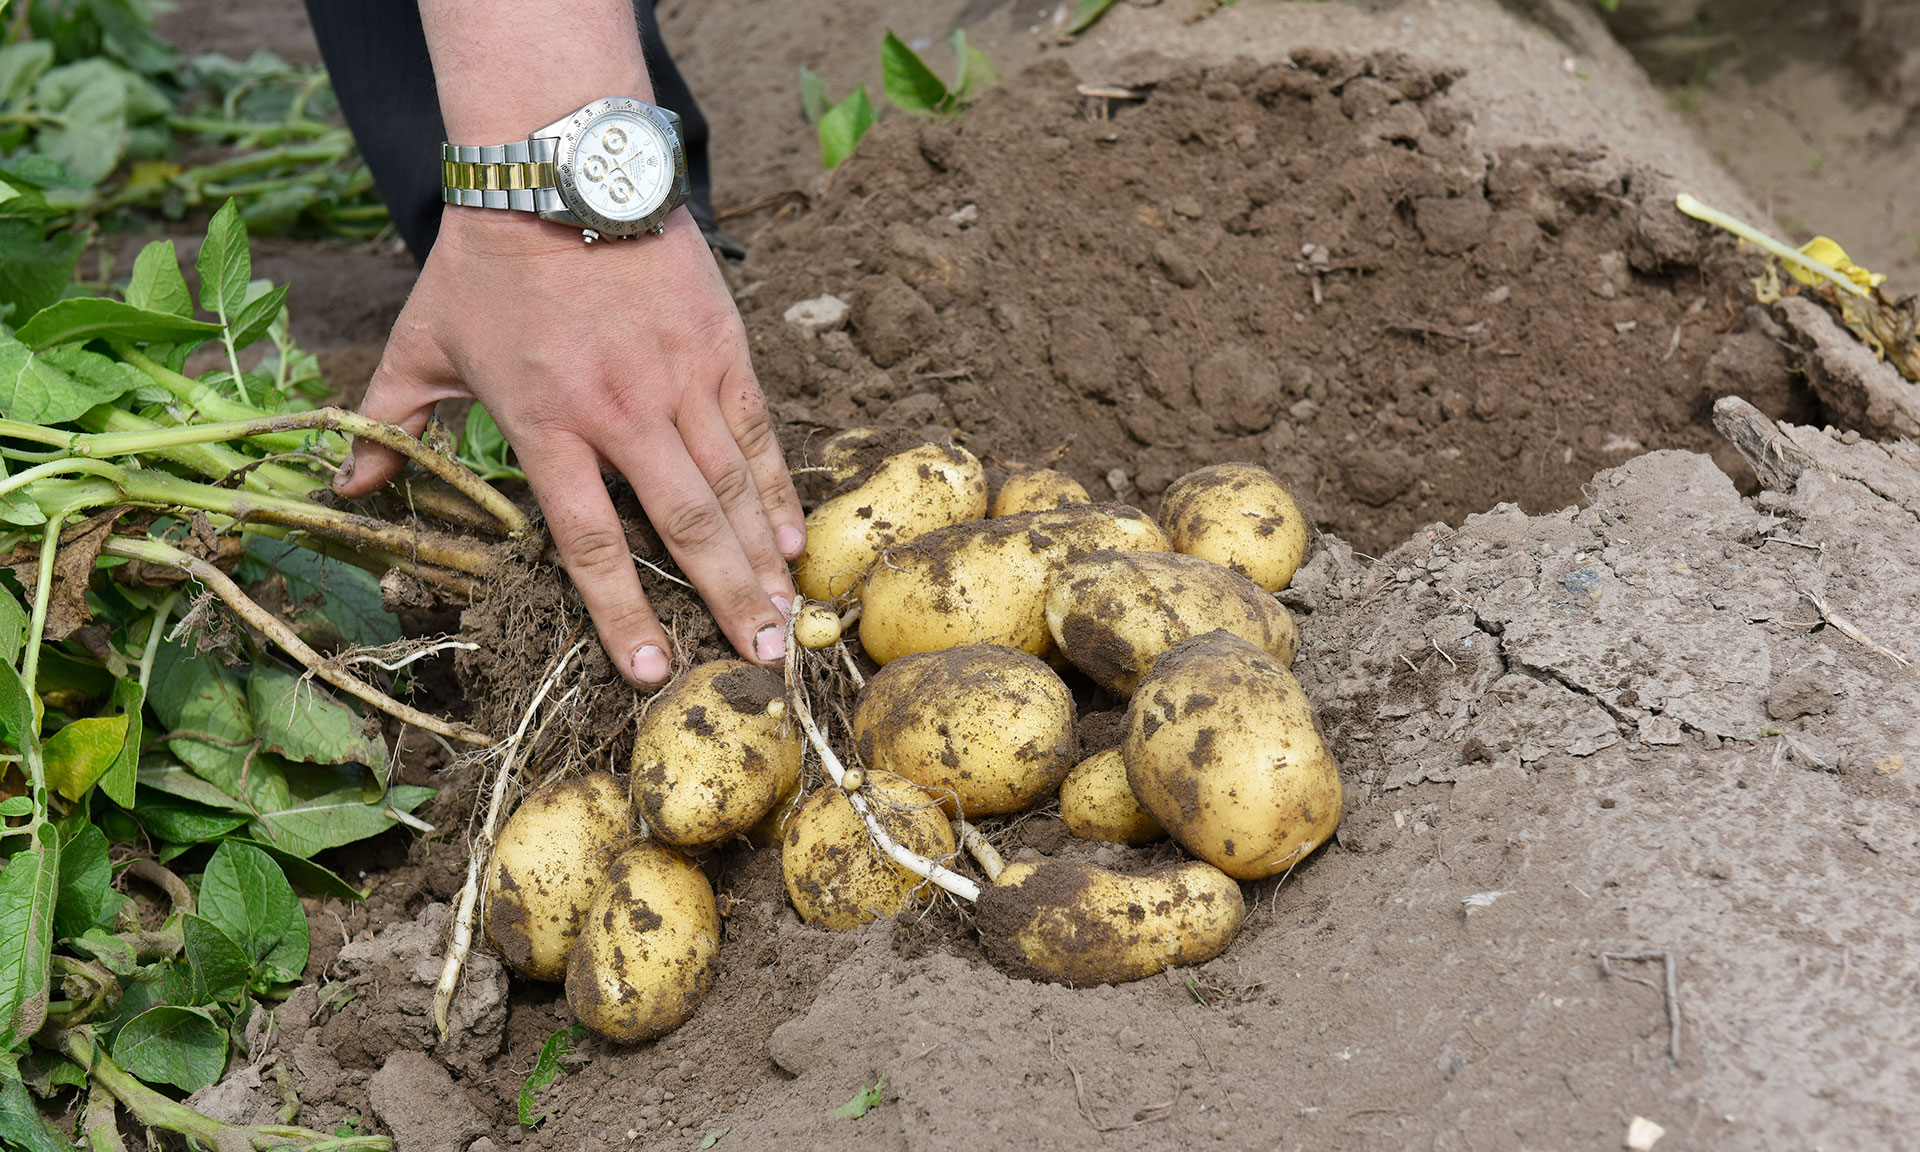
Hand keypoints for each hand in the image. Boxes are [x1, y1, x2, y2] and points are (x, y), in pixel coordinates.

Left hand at [334, 206, 805, 685]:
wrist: (556, 167)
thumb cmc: (485, 261)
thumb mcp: (422, 342)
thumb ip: (386, 420)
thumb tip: (339, 488)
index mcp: (546, 424)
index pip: (592, 540)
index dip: (623, 613)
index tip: (651, 672)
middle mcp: (620, 413)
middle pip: (684, 526)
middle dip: (724, 601)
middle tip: (758, 661)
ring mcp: (678, 380)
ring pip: (731, 487)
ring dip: (761, 560)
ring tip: (788, 617)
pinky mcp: (719, 347)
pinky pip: (755, 432)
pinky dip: (775, 488)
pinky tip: (791, 538)